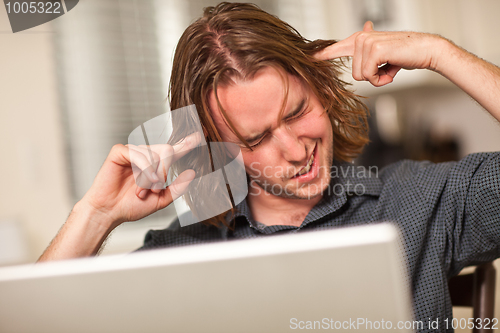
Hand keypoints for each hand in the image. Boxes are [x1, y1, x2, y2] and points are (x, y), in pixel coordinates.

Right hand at [80, 133, 199, 227]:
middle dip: (165, 172)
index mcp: (156, 165)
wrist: (110, 213)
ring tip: (140, 191)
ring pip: (154, 155)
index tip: (200, 135)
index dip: (187, 142)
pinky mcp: (119, 152)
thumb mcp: (161, 200)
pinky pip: (139, 155)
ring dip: (151, 178)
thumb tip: (192, 173)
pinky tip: (139, 183)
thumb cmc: (131, 206)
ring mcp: (132, 151)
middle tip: (155, 189)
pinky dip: (143, 171)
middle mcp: (146, 155)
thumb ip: (177, 187)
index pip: (175, 150)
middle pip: (167, 150)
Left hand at [315, 21, 443, 86]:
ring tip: (391, 65)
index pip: (336, 47)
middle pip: (355, 74)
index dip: (322, 54)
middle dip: (373, 76)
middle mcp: (361, 38)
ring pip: (362, 76)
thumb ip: (369, 47)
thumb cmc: (404, 54)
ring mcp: (366, 42)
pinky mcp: (374, 50)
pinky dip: (383, 78)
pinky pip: (370, 76)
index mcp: (360, 39)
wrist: (426, 49)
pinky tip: (393, 67)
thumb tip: (366, 26)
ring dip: (379, 77)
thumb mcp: (383, 52)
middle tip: (387, 66)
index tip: (309, 57)